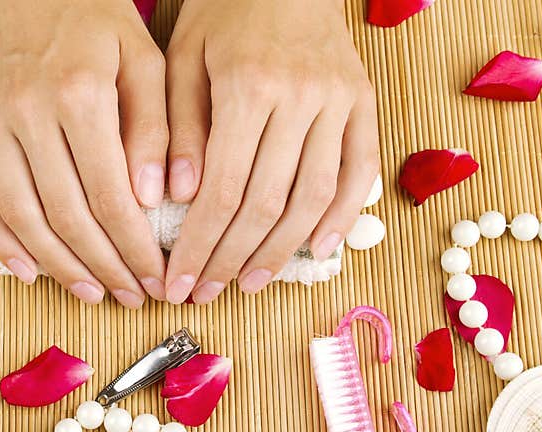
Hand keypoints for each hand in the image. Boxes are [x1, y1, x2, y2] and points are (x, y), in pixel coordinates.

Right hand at [0, 0, 168, 307]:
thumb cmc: (92, 16)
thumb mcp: (142, 57)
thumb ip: (154, 128)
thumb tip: (155, 200)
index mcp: (79, 93)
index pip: (110, 196)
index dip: (134, 249)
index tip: (156, 278)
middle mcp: (26, 111)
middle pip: (66, 216)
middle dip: (103, 266)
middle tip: (131, 295)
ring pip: (21, 216)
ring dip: (57, 266)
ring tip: (90, 293)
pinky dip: (0, 242)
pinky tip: (28, 271)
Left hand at [163, 0, 378, 303]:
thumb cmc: (225, 11)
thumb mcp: (182, 59)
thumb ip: (179, 129)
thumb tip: (179, 200)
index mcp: (249, 87)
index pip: (222, 191)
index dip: (199, 247)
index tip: (178, 282)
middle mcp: (301, 98)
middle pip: (266, 204)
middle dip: (231, 259)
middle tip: (205, 293)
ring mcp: (340, 102)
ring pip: (313, 198)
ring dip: (281, 251)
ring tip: (251, 284)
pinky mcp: (363, 103)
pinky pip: (359, 171)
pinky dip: (341, 216)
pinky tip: (318, 249)